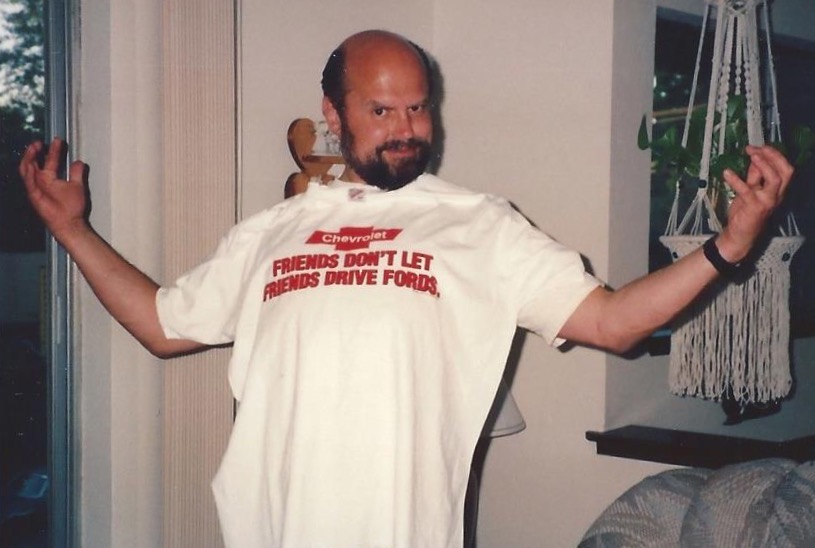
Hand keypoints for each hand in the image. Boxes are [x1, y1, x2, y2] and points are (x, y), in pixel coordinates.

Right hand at [19, 137, 88, 239]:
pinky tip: (31, 165)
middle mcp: (40, 182)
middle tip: (40, 141)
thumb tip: (79, 161)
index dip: (53, 150)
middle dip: (35, 151)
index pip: (50, 160)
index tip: (58, 140)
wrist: (70, 223)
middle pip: (33, 163)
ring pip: (27, 170)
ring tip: (34, 147)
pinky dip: (29, 174)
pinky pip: (29, 183)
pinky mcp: (34, 196)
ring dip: (29, 158)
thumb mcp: (77, 185)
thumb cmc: (72, 207)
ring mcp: (36, 189)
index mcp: (50, 178)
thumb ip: (77, 173)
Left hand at [717, 145, 793, 261]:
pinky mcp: (754, 207)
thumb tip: (754, 158)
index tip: (759, 147)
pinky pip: (747, 191)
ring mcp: (767, 201)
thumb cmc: (746, 213)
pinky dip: (736, 180)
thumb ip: (754, 176)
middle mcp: (777, 195)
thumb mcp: (751, 190)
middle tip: (756, 149)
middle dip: (773, 156)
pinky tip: (727, 173)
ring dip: (764, 164)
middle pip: (786, 171)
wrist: (740, 235)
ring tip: (751, 155)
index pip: (785, 169)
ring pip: (775, 179)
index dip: (775, 155)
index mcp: (778, 190)